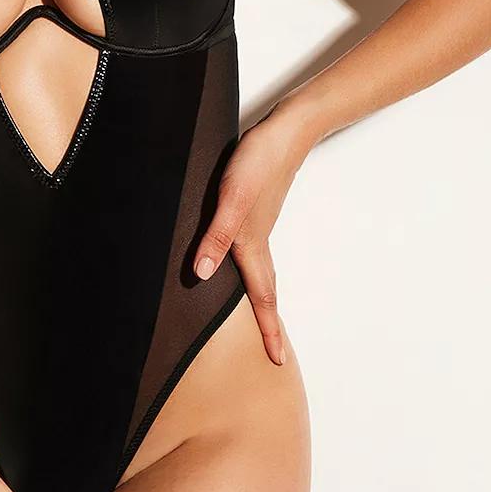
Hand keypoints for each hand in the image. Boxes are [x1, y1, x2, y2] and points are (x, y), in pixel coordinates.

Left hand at [190, 105, 311, 366]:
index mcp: (252, 243)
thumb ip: (216, 235)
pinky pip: (254, 254)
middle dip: (268, 323)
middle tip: (274, 352)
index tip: (278, 361)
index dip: (268, 330)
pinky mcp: (255, 210)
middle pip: (265, 291)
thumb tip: (203, 273)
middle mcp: (257, 239)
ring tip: (261, 320)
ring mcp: (258, 225)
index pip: (262, 297)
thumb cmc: (258, 160)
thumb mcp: (231, 197)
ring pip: (261, 273)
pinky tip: (238, 265)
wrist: (287, 130)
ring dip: (262, 299)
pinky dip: (253, 272)